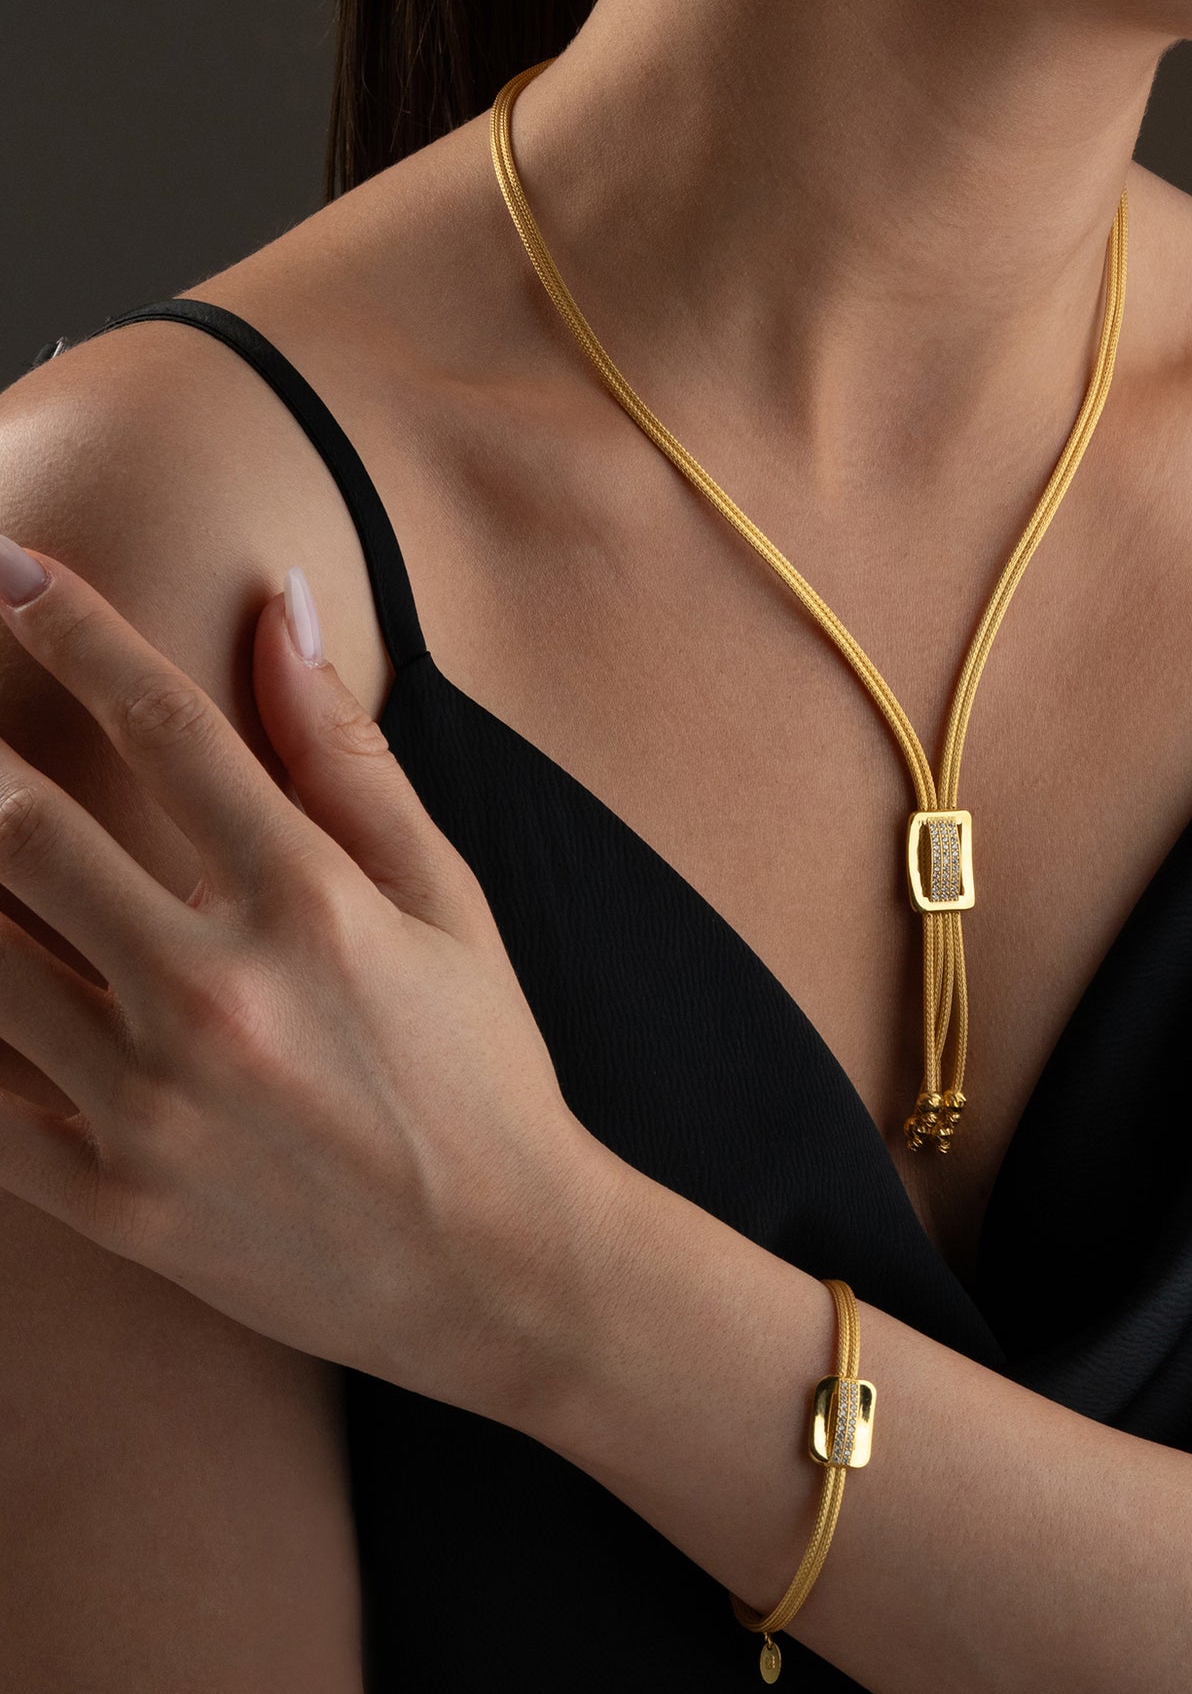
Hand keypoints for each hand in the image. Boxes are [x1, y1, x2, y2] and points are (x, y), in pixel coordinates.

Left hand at [0, 538, 613, 1418]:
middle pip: (20, 828)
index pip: (166, 727)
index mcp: (312, 905)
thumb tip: (284, 606)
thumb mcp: (447, 901)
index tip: (9, 566)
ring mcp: (152, 1104)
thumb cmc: (483, 1065)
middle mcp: (218, 992)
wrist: (500, 1269)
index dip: (72, 628)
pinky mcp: (111, 1200)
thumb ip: (350, 756)